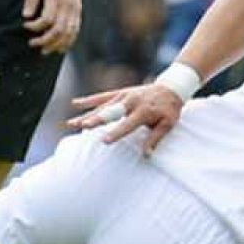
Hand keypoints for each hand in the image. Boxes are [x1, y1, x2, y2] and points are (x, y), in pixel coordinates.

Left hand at [23, 0, 82, 52]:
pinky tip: (62, 47)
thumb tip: (26, 16)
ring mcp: (75, 8)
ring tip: (45, 50)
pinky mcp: (79, 10)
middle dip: (45, 40)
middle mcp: (68, 5)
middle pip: (59, 30)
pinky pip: (76, 29)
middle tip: (33, 43)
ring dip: (57, 44)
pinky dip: (69, 40)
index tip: (26, 26)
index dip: (35, 26)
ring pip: (69, 33)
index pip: (47, 19)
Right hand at [68, 83, 184, 153]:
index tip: (104, 141)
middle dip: (96, 120)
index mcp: (144, 111)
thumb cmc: (169, 109)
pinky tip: (75, 104)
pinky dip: (89, 100)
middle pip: (111, 112)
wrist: (171, 87)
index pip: (127, 124)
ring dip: (87, 114)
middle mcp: (131, 102)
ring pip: (102, 106)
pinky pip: (102, 96)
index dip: (116, 133)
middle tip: (83, 127)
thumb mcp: (167, 124)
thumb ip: (155, 139)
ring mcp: (124, 96)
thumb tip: (146, 156)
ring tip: (72, 123)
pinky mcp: (120, 93)